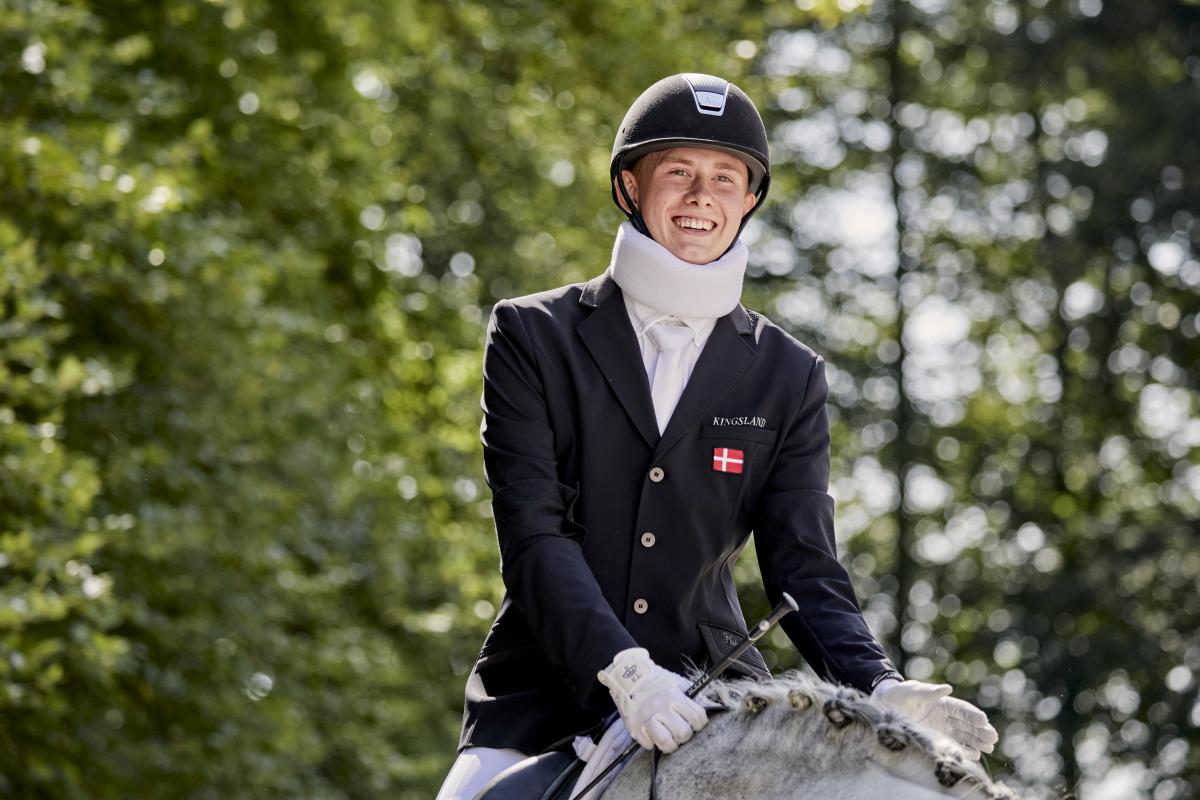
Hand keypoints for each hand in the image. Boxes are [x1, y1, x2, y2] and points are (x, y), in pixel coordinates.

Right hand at [596, 648, 707, 752]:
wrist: (630, 678)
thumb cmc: (657, 682)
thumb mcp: (678, 683)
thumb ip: (694, 696)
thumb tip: (710, 707)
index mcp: (675, 696)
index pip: (698, 718)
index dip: (699, 724)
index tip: (694, 724)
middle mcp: (661, 707)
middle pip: (683, 733)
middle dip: (684, 735)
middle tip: (680, 731)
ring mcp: (646, 718)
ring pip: (666, 743)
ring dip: (670, 744)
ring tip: (669, 738)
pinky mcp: (634, 727)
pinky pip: (648, 745)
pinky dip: (652, 742)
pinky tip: (652, 734)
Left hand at [873, 679, 997, 759]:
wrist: (883, 709)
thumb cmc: (897, 696)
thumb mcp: (909, 691)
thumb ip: (926, 691)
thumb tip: (947, 688)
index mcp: (942, 703)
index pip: (962, 709)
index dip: (973, 715)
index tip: (983, 720)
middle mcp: (946, 717)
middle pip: (968, 724)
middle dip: (981, 730)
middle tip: (993, 738)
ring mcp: (943, 730)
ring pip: (965, 736)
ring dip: (978, 742)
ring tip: (989, 748)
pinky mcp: (937, 741)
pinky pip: (955, 746)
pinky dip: (965, 751)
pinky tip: (974, 755)